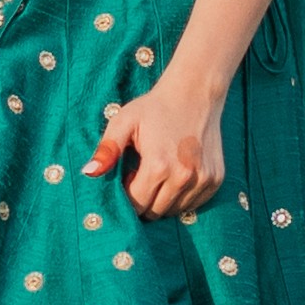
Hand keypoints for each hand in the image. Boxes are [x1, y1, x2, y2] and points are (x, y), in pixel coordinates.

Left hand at [86, 76, 225, 217]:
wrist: (194, 93)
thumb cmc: (154, 108)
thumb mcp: (124, 122)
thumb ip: (107, 150)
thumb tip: (88, 173)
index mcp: (158, 166)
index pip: (137, 203)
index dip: (128, 194)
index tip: (129, 176)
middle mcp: (184, 177)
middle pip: (156, 211)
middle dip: (144, 200)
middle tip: (142, 174)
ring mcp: (203, 180)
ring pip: (176, 210)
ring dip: (163, 200)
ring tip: (159, 172)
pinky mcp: (216, 180)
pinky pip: (194, 204)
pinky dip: (182, 197)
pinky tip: (176, 174)